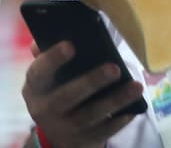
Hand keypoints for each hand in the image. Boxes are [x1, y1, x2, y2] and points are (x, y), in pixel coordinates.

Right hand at [22, 42, 143, 147]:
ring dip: (115, 100)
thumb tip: (53, 33)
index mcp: (35, 88)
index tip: (70, 45)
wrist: (56, 137)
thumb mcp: (45, 79)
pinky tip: (133, 109)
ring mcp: (64, 129)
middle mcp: (45, 110)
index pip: (39, 72)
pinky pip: (104, 132)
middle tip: (115, 68)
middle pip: (68, 96)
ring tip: (136, 86)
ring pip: (91, 115)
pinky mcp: (83, 141)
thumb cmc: (55, 93)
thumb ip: (47, 56)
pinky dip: (120, 120)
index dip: (52, 59)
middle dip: (92, 81)